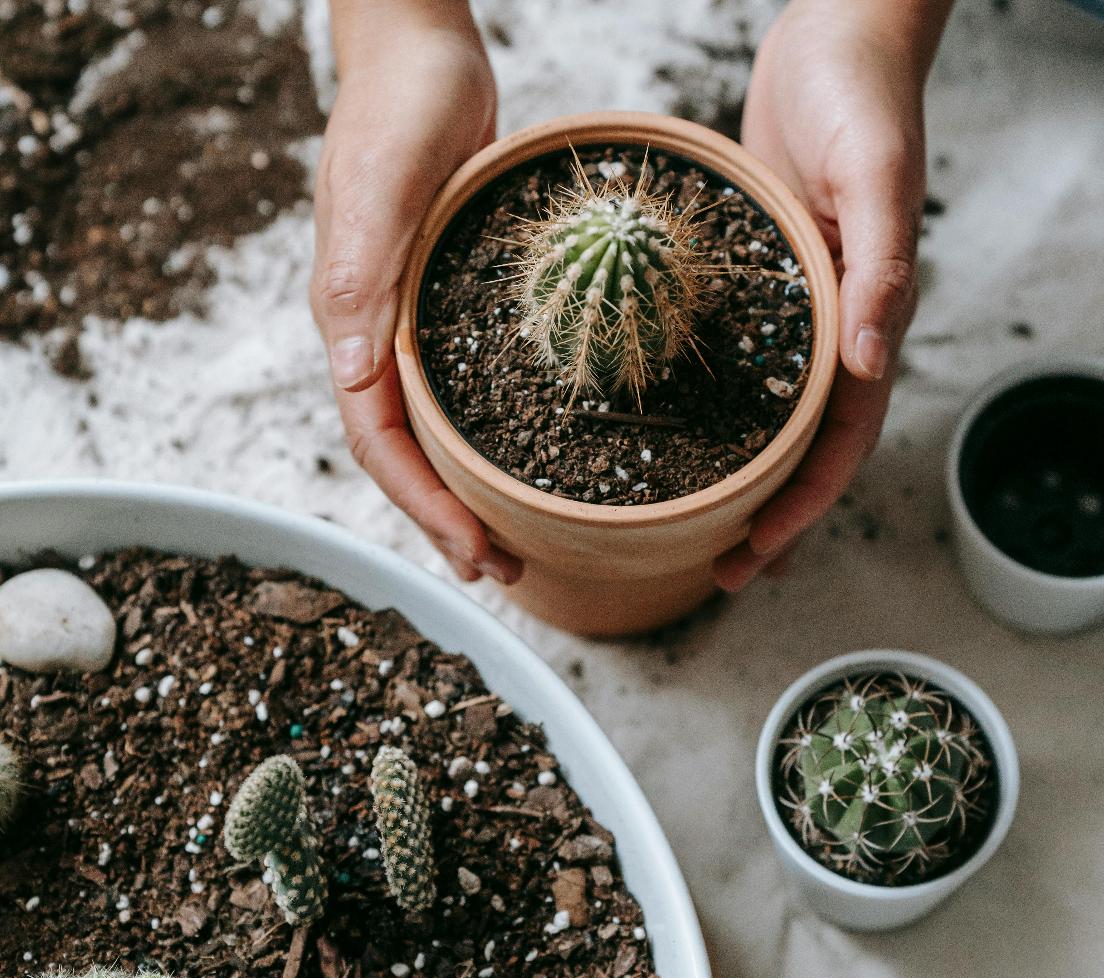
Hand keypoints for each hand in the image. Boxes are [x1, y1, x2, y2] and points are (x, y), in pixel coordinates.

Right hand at [311, 0, 520, 583]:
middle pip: (405, 456)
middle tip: (502, 571)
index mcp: (352, 324)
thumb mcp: (380, 186)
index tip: (475, 552)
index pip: (378, 444)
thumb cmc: (399, 108)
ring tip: (513, 542)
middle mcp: (377, 337)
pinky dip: (487, 440)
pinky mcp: (448, 308)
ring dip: (467, 494)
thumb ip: (359, 276)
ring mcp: (412, 325)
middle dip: (447, 521)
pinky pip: (461, 393)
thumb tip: (352, 377)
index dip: (423, 507)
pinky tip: (524, 461)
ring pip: (433, 433)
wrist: (423, 54)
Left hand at [714, 0, 949, 589]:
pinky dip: (708, 409)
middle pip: (802, 449)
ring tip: (694, 531)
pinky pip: (733, 362)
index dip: (802, 506)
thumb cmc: (863, 94)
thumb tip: (871, 365)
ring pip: (767, 418)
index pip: (840, 440)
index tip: (755, 555)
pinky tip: (668, 431)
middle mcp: (829, 330)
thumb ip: (881, 270)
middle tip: (721, 575)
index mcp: (865, 320)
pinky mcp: (756, 282)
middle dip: (769, 518)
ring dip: (738, 479)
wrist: (838, 32)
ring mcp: (791, 311)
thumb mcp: (875, 175)